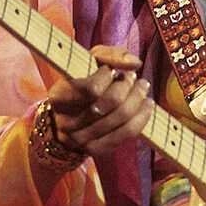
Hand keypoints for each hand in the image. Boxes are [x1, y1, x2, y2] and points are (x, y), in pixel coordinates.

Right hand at [45, 45, 152, 159]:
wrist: (66, 119)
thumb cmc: (79, 83)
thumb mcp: (86, 63)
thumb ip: (108, 55)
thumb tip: (135, 63)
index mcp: (60, 98)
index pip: (92, 88)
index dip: (108, 75)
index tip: (111, 70)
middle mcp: (68, 122)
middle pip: (112, 102)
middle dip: (128, 86)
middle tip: (133, 77)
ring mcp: (82, 140)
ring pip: (122, 118)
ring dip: (138, 98)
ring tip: (142, 88)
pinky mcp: (97, 149)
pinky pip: (127, 133)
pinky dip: (142, 116)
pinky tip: (146, 105)